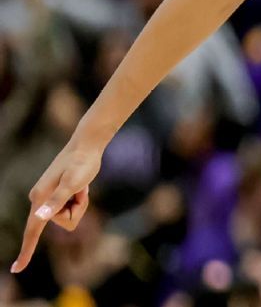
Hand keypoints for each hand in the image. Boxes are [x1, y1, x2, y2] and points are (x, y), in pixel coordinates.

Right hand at [10, 143, 101, 272]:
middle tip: (80, 189)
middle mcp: (40, 201)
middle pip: (64, 222)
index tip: (16, 270)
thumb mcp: (72, 183)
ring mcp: (49, 199)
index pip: (32, 231)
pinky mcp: (58, 195)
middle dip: (77, 209)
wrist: (87, 146)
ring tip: (81, 186)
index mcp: (39, 200)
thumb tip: (40, 217)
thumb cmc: (81, 163)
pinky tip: (81, 186)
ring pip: (70, 216)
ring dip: (80, 203)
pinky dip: (80, 199)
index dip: (26, 252)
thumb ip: (56, 201)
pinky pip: (72, 208)